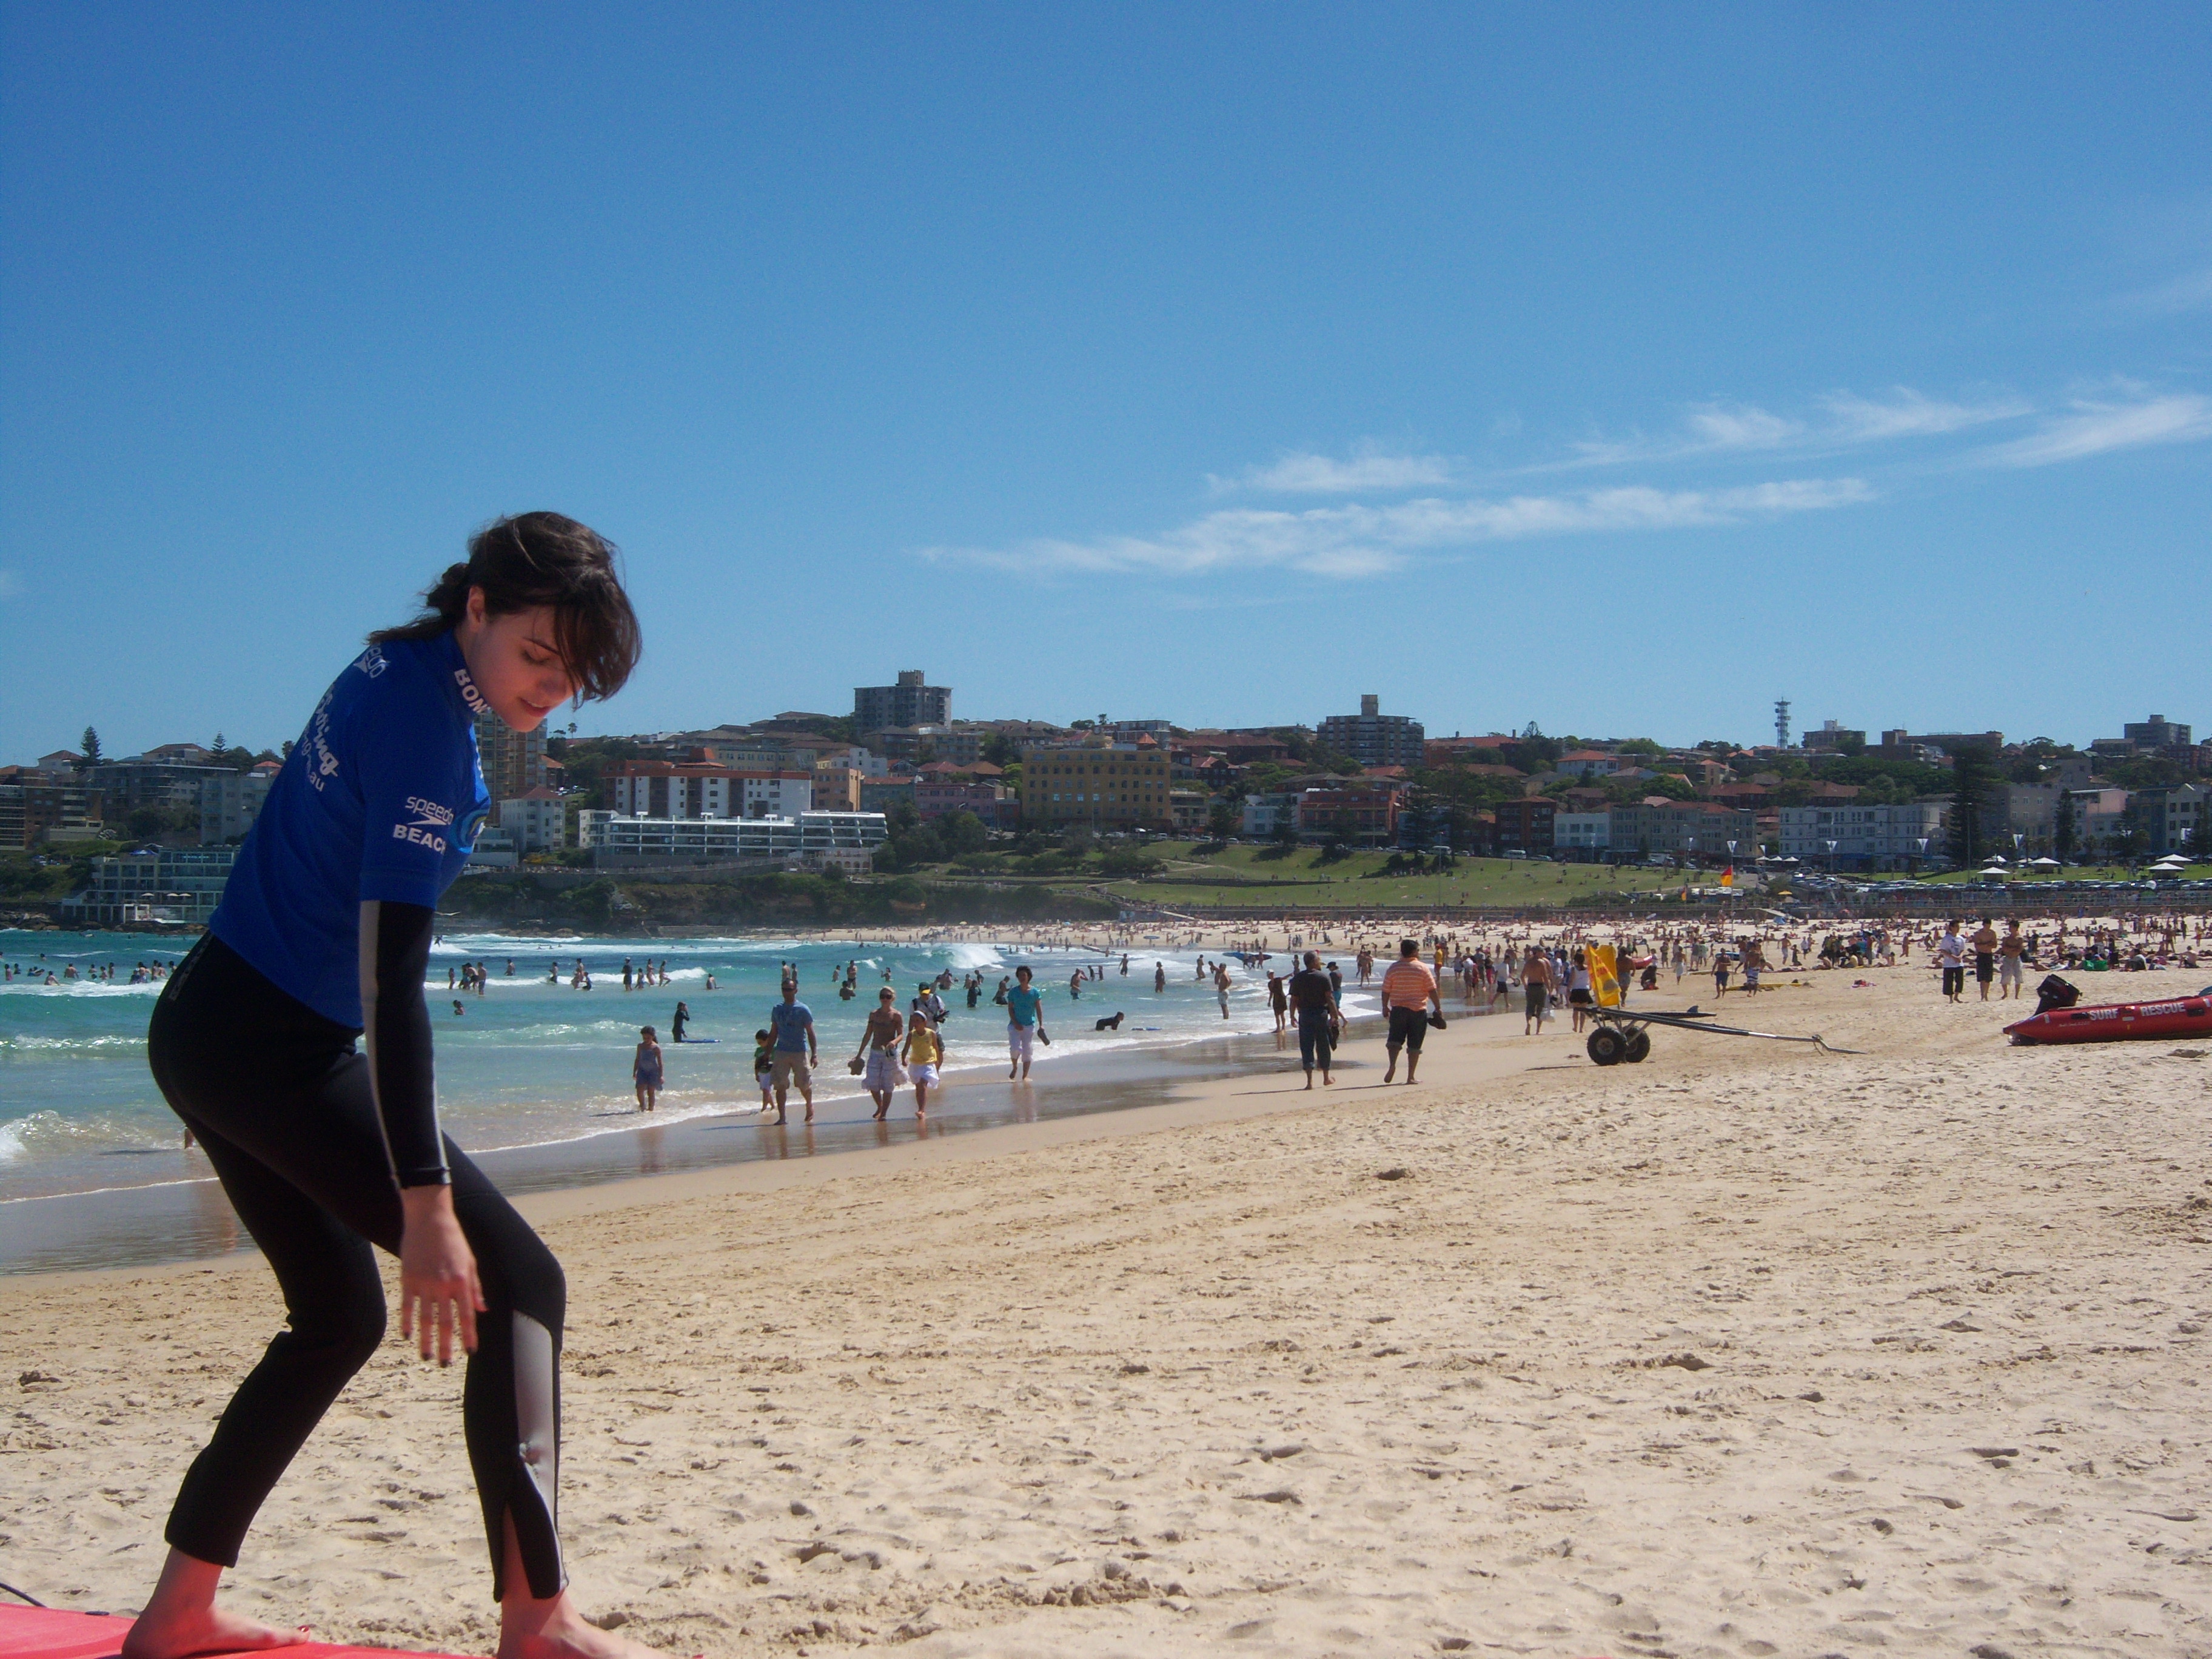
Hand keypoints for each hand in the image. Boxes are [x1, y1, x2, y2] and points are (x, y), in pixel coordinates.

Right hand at [398, 1185, 484, 1365]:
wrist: (430, 1218)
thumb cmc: (453, 1239)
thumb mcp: (471, 1261)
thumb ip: (476, 1287)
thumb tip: (482, 1309)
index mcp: (462, 1281)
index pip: (467, 1315)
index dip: (469, 1335)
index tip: (470, 1352)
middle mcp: (444, 1285)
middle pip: (445, 1322)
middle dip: (447, 1345)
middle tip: (446, 1365)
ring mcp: (424, 1283)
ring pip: (425, 1319)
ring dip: (426, 1340)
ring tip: (426, 1357)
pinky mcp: (408, 1279)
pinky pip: (407, 1306)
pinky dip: (407, 1322)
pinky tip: (407, 1336)